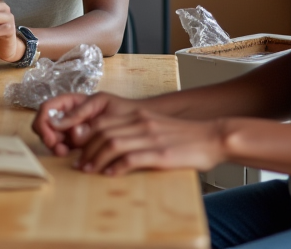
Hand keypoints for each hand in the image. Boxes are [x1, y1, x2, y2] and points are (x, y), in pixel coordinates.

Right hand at [32, 92, 142, 155]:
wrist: (138, 122)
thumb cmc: (121, 108)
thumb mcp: (99, 104)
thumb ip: (79, 113)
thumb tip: (56, 123)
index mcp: (71, 102)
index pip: (47, 108)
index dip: (44, 122)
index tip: (51, 137)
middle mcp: (67, 115)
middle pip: (44, 124)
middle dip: (48, 137)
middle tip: (60, 149)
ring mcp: (71, 129)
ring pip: (51, 137)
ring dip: (54, 146)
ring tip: (66, 153)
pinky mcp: (77, 143)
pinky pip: (61, 147)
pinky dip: (62, 151)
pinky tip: (71, 155)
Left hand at [72, 110, 228, 175]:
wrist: (212, 137)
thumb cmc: (183, 136)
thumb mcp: (155, 127)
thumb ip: (134, 131)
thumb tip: (111, 145)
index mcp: (138, 116)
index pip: (102, 122)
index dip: (85, 136)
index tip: (78, 149)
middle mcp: (141, 123)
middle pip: (102, 132)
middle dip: (86, 149)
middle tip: (80, 164)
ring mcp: (151, 137)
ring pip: (112, 144)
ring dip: (96, 159)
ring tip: (89, 171)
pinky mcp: (161, 153)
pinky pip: (132, 158)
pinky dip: (117, 167)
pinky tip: (110, 174)